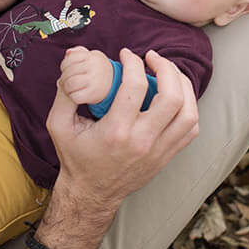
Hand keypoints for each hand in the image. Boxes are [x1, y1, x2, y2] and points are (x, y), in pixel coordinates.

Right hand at [46, 48, 198, 208]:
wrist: (91, 193)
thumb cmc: (76, 157)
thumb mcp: (58, 125)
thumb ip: (65, 92)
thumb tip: (74, 61)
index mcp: (115, 131)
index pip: (135, 87)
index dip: (133, 63)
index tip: (127, 55)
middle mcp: (142, 141)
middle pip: (172, 97)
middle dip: (166, 69)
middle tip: (153, 57)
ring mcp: (158, 150)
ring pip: (188, 113)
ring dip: (183, 86)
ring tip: (169, 72)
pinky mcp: (167, 155)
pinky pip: (191, 129)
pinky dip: (189, 107)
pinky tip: (176, 95)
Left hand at [57, 46, 114, 105]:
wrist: (114, 83)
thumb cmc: (98, 69)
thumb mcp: (92, 56)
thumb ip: (78, 52)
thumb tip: (68, 52)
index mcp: (92, 57)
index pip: (70, 58)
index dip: (64, 65)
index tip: (65, 69)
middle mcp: (94, 67)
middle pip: (69, 72)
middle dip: (63, 77)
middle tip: (64, 81)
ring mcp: (94, 81)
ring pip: (70, 84)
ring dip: (65, 87)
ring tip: (67, 87)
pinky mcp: (93, 94)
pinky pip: (75, 96)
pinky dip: (71, 96)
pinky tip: (74, 94)